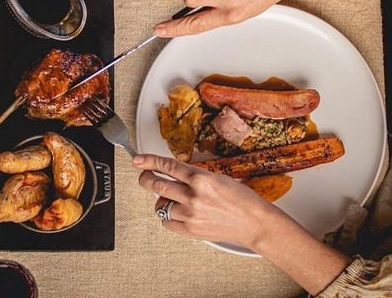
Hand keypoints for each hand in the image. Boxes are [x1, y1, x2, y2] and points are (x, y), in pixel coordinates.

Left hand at [133, 153, 284, 247]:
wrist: (253, 223)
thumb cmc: (241, 199)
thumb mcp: (217, 177)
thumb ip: (193, 175)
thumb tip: (171, 171)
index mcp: (201, 179)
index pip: (167, 166)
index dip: (149, 161)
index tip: (137, 160)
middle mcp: (193, 196)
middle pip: (156, 185)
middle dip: (146, 179)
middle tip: (145, 176)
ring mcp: (190, 215)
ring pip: (159, 204)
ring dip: (161, 199)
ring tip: (172, 198)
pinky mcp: (190, 231)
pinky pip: (166, 222)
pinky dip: (168, 216)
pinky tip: (177, 212)